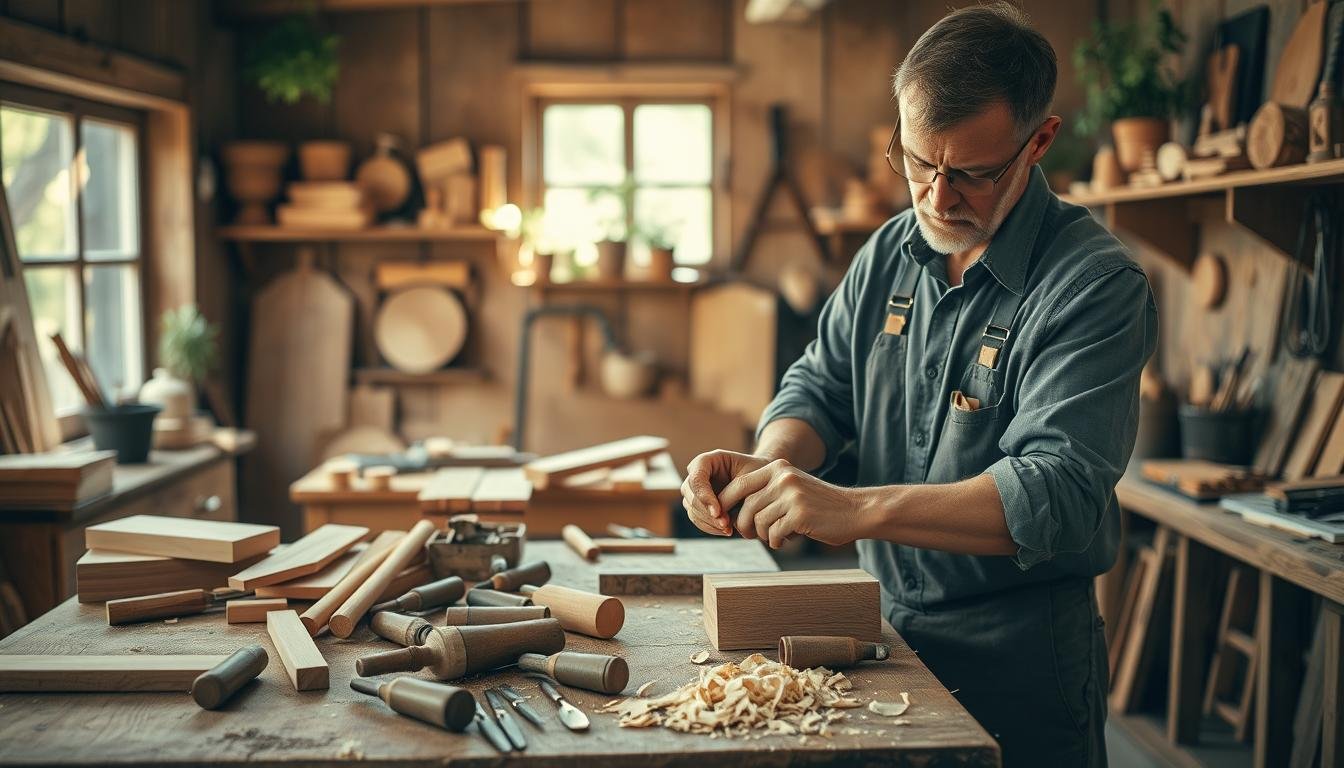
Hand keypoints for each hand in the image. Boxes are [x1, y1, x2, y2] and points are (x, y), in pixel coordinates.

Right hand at [681, 450, 770, 535]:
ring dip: (709, 523)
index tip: (718, 512)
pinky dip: (710, 527)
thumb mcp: (751, 474)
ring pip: (692, 509)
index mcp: (706, 461)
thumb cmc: (757, 472)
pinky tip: (726, 530)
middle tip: (725, 525)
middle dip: (706, 513)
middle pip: (690, 495)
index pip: (696, 477)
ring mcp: (695, 490)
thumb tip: (719, 511)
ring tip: (728, 529)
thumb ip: (736, 488)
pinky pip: (697, 520)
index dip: (703, 496)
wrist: (760, 481)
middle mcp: (696, 474)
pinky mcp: (698, 505)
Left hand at [717, 459, 872, 547]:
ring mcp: (792, 495)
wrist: (855, 511)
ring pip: (759, 522)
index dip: (726, 503)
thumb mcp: (791, 488)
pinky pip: (773, 534)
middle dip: (744, 525)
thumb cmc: (819, 505)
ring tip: (775, 536)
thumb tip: (730, 509)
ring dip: (763, 535)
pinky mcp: (799, 514)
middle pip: (746, 506)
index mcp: (778, 468)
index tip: (725, 518)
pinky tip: (785, 540)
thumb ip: (766, 492)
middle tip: (750, 535)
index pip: (739, 484)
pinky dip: (776, 541)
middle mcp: (783, 477)